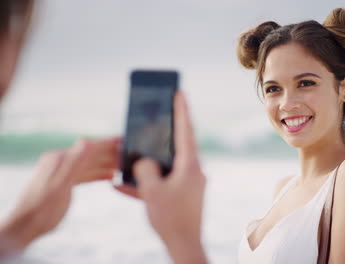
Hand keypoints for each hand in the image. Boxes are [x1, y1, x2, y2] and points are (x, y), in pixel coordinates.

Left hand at [0, 137, 119, 256]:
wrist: (25, 227)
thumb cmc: (41, 209)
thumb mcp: (59, 186)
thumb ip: (73, 164)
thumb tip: (87, 141)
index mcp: (59, 159)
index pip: (88, 146)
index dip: (107, 143)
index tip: (123, 140)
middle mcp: (60, 162)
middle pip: (90, 154)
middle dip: (110, 153)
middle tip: (129, 154)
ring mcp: (61, 172)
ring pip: (89, 164)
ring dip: (106, 164)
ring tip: (123, 165)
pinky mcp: (63, 182)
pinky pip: (84, 174)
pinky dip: (98, 174)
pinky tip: (110, 176)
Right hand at [115, 92, 206, 263]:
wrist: (184, 246)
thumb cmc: (171, 218)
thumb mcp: (152, 191)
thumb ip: (144, 170)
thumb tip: (143, 162)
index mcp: (190, 165)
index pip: (186, 130)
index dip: (181, 109)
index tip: (179, 92)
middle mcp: (193, 171)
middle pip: (178, 144)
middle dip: (164, 131)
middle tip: (156, 116)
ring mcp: (189, 183)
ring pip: (168, 164)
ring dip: (151, 159)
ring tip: (136, 151)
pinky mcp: (183, 195)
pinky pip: (164, 182)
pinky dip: (147, 182)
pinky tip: (124, 186)